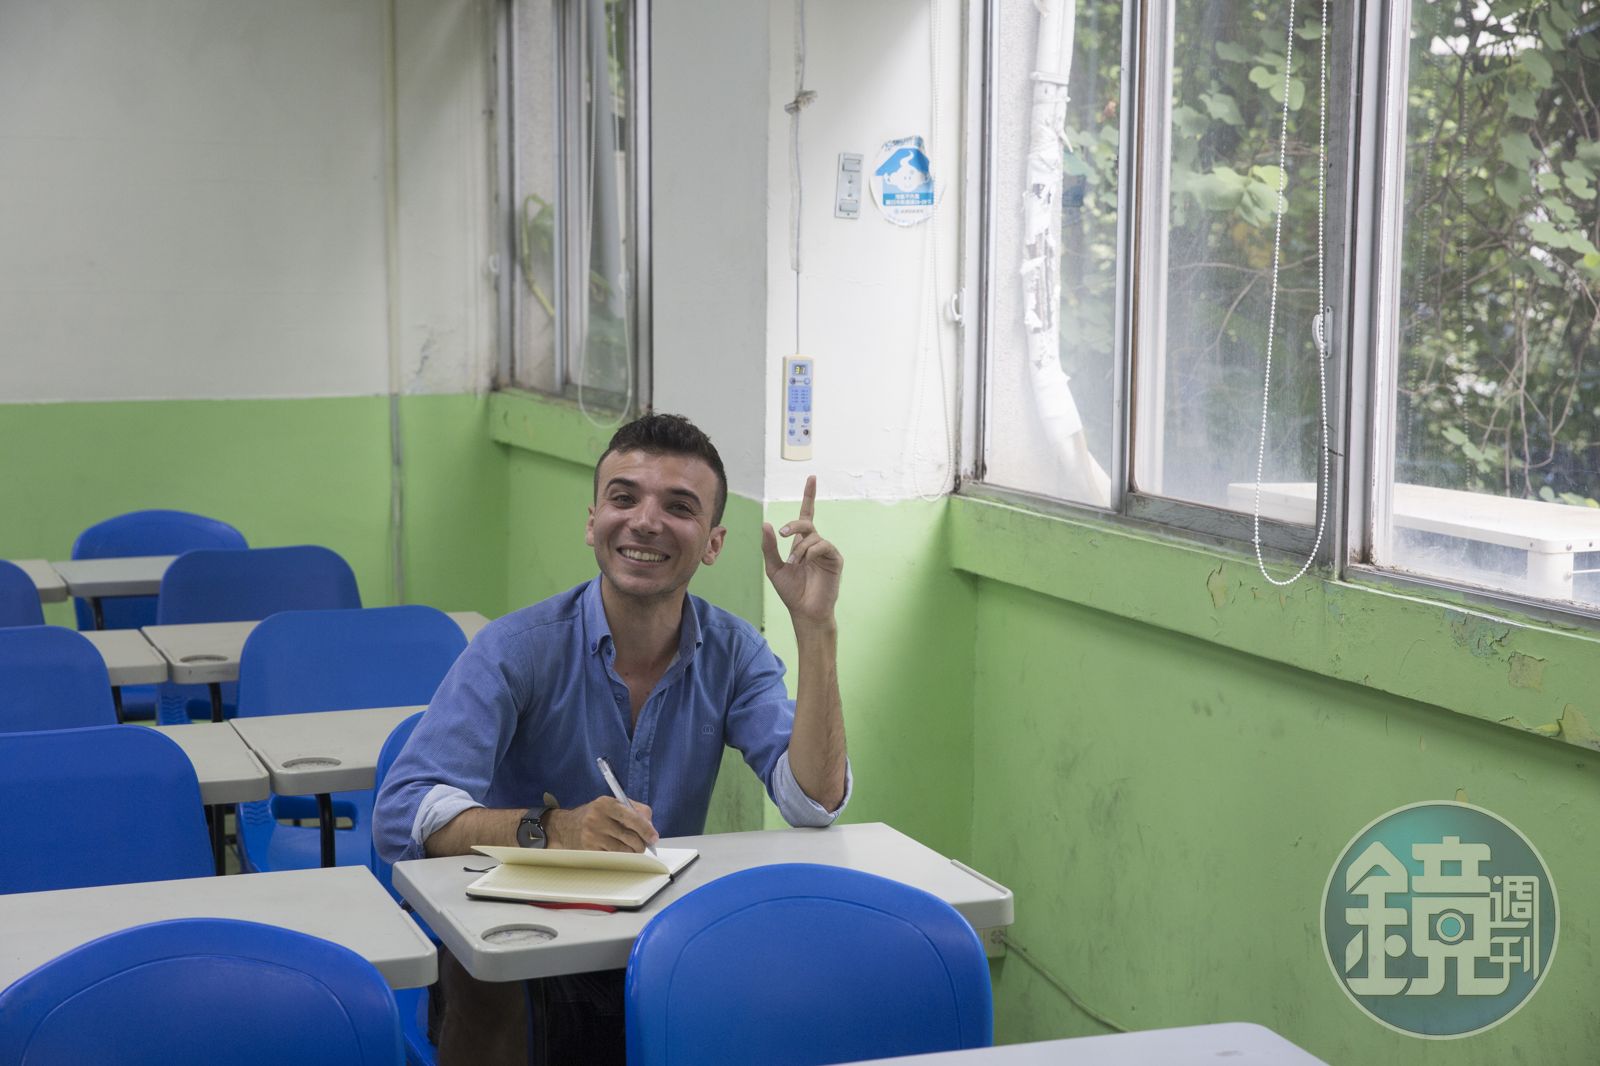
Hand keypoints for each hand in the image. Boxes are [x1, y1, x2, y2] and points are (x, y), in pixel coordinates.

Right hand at [545, 797, 657, 851]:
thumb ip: (635, 810)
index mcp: (605, 803)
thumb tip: (651, 828)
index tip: (654, 838)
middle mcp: (597, 819)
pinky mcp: (589, 851)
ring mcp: (592, 836)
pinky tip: (619, 853)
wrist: (565, 827)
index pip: (632, 817)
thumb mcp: (612, 805)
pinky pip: (614, 858)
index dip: (646, 829)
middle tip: (643, 845)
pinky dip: (621, 858)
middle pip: (631, 838)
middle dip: (641, 844)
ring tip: (631, 848)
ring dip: (632, 852)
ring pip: (624, 851)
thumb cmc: (595, 815)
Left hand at [761, 476, 842, 629]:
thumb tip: (766, 523)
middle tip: (783, 534)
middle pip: (806, 523)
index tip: (812, 478)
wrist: (804, 611)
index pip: (806, 515)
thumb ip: (769, 547)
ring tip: (794, 564)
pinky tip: (805, 562)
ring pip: (813, 536)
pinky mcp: (835, 559)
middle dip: (794, 525)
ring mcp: (826, 551)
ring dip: (800, 548)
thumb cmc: (791, 592)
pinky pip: (823, 545)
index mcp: (802, 544)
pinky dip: (811, 551)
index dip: (809, 496)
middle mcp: (815, 544)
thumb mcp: (774, 568)